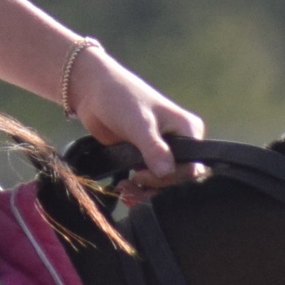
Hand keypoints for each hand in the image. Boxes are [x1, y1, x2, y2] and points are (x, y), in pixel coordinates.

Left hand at [67, 48, 204, 201]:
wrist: (92, 92)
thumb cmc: (120, 97)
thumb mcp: (139, 122)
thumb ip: (154, 148)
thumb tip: (167, 172)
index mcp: (188, 130)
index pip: (192, 167)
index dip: (172, 178)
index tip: (144, 176)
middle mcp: (180, 142)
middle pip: (179, 179)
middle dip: (157, 188)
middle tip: (133, 187)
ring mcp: (162, 151)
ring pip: (163, 183)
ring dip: (146, 192)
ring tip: (125, 192)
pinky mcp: (144, 158)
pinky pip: (148, 181)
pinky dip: (138, 189)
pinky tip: (124, 189)